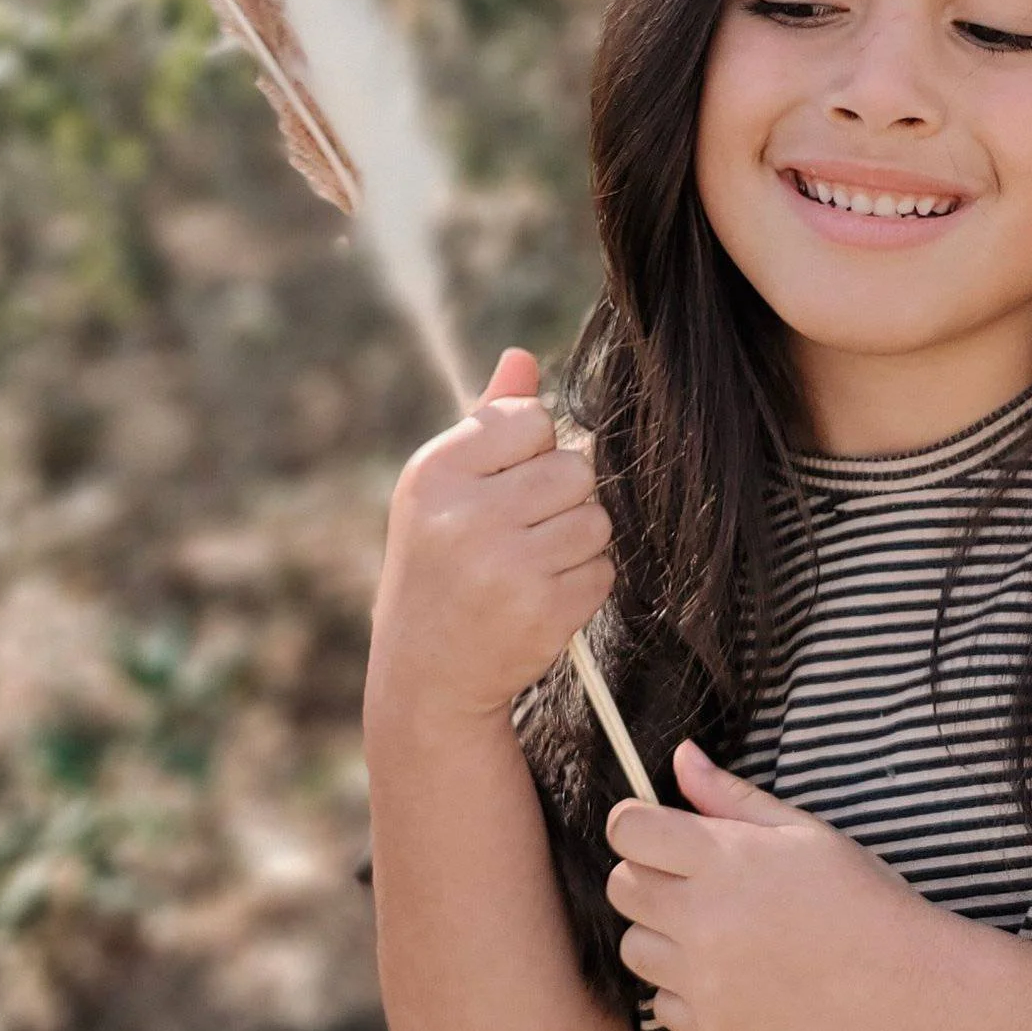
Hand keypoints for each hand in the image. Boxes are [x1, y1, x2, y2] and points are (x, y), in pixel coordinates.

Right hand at [365, 347, 613, 736]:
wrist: (427, 673)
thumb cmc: (439, 563)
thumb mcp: (444, 490)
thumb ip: (487, 422)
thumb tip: (522, 357)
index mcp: (435, 473)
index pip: (531, 419)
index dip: (531, 449)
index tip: (503, 484)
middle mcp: (466, 516)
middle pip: (575, 466)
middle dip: (562, 496)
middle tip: (523, 529)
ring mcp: (506, 566)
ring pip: (596, 519)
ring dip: (577, 540)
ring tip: (531, 564)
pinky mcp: (544, 611)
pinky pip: (604, 569)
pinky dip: (584, 582)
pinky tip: (541, 597)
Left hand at [604, 738, 960, 1030]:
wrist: (905, 990)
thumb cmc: (862, 899)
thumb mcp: (802, 832)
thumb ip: (730, 796)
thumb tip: (681, 756)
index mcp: (723, 859)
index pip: (628, 829)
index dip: (637, 822)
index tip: (659, 830)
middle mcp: (701, 919)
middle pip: (622, 886)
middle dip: (648, 874)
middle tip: (695, 880)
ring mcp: (702, 980)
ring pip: (633, 947)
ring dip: (660, 933)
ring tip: (716, 930)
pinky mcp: (710, 1029)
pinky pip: (660, 1002)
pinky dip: (683, 989)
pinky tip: (729, 975)